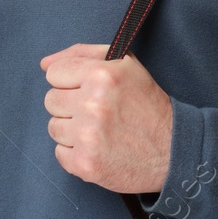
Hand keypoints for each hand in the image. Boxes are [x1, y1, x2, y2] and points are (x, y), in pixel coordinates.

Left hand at [41, 43, 172, 193]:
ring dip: (72, 130)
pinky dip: (76, 153)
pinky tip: (98, 148)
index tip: (87, 90)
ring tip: (99, 131)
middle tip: (97, 112)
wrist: (173, 150)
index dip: (71, 81)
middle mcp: (92, 104)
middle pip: (51, 100)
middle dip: (71, 105)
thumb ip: (82, 55)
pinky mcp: (85, 164)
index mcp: (101, 75)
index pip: (54, 72)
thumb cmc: (147, 104)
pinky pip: (59, 153)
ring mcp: (87, 136)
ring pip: (53, 127)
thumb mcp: (124, 65)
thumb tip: (44, 63)